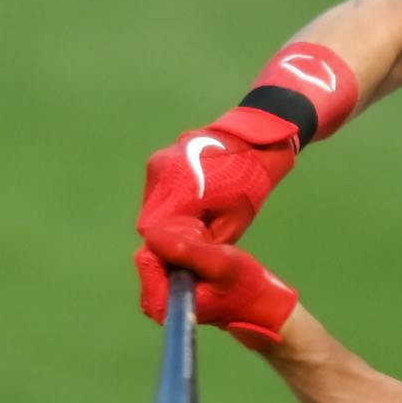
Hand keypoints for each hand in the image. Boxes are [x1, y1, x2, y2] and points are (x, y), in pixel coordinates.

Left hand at [136, 221, 297, 348]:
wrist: (262, 304)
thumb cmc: (245, 287)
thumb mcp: (219, 263)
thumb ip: (184, 250)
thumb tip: (151, 235)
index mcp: (162, 303)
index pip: (147, 257)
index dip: (174, 243)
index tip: (201, 247)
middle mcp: (155, 301)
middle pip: (151, 253)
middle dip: (179, 243)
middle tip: (208, 249)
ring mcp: (161, 293)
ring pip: (158, 251)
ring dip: (184, 243)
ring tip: (209, 252)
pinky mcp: (169, 286)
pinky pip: (165, 255)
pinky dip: (185, 248)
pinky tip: (204, 254)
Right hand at [137, 128, 295, 241]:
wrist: (252, 143)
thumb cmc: (248, 185)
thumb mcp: (233, 223)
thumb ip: (204, 243)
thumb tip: (183, 259)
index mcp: (180, 188)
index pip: (150, 229)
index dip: (165, 241)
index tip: (183, 244)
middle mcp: (161, 172)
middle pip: (149, 216)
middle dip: (166, 228)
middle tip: (192, 230)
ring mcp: (157, 161)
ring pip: (151, 202)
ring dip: (167, 212)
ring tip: (196, 210)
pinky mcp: (158, 157)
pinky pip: (156, 188)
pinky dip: (169, 198)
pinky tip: (192, 195)